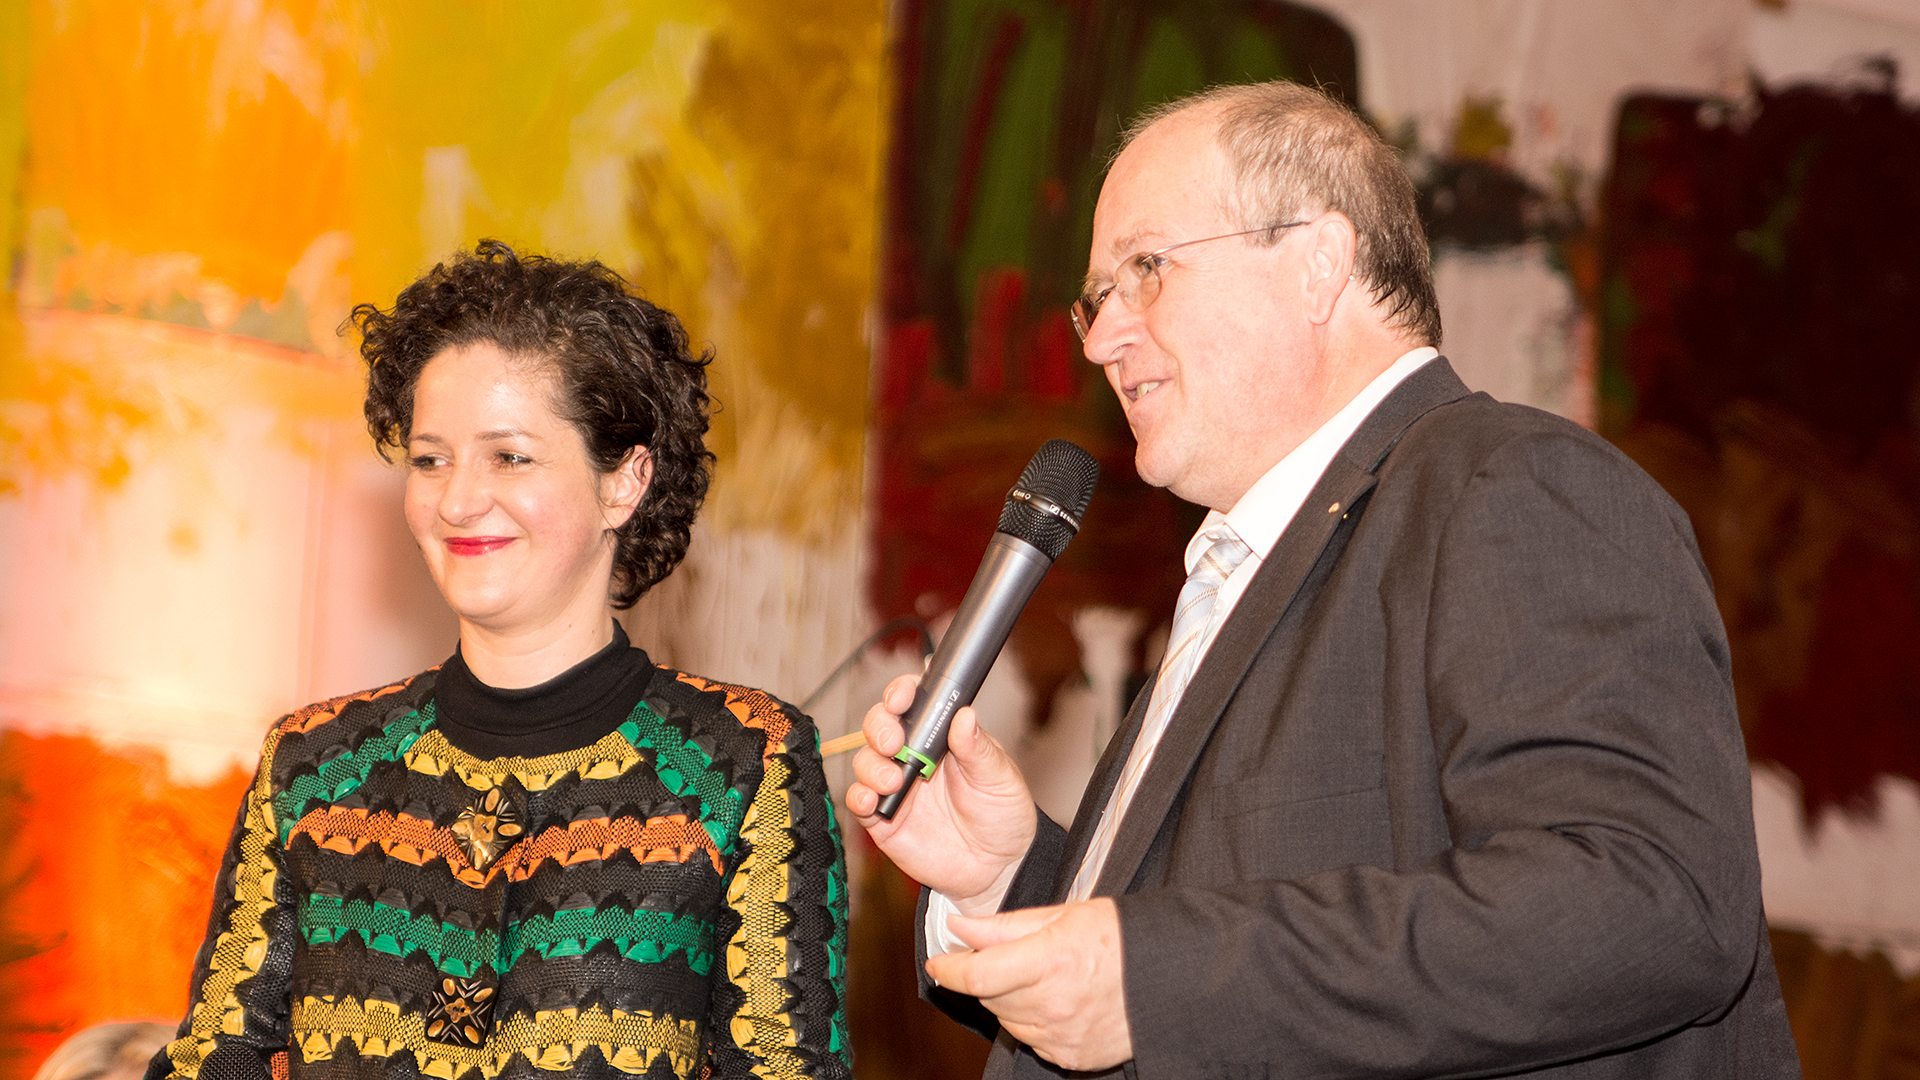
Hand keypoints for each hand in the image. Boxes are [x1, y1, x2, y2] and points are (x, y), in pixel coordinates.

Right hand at [846, 674, 1036, 914]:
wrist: (997, 869)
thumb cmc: (1003, 816)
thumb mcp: (1000, 779)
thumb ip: (979, 749)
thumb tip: (965, 715)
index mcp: (942, 738)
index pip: (914, 703)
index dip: (901, 692)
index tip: (901, 697)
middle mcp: (914, 756)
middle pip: (880, 726)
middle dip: (879, 726)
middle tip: (893, 742)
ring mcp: (896, 787)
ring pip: (865, 761)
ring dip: (872, 765)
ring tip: (894, 781)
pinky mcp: (884, 819)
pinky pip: (858, 801)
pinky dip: (859, 796)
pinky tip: (873, 800)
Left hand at [925, 900, 1132, 1071]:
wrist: (1174, 979)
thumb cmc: (1124, 938)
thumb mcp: (1064, 916)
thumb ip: (1005, 926)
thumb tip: (960, 927)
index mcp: (1050, 961)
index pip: (977, 974)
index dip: (948, 968)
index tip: (938, 961)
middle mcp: (1053, 1004)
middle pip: (988, 996)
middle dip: (985, 975)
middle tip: (1003, 955)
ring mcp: (1062, 1036)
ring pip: (1007, 1018)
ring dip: (1008, 998)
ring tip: (1041, 974)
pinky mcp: (1071, 1057)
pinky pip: (1031, 1039)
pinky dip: (1032, 1019)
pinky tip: (1056, 998)